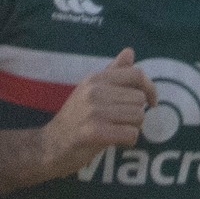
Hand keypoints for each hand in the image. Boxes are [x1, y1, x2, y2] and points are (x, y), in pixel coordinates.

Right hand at [36, 49, 156, 180]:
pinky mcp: (94, 132)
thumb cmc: (73, 120)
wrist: (48, 147)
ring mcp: (94, 112)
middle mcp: (94, 91)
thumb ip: (111, 73)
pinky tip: (117, 143)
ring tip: (116, 133)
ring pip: (138, 117)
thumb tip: (130, 52)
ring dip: (132, 129)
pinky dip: (129, 141)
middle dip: (136, 115)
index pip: (136, 74)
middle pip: (139, 100)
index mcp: (95, 79)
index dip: (150, 88)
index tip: (151, 102)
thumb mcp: (89, 91)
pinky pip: (130, 134)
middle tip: (120, 124)